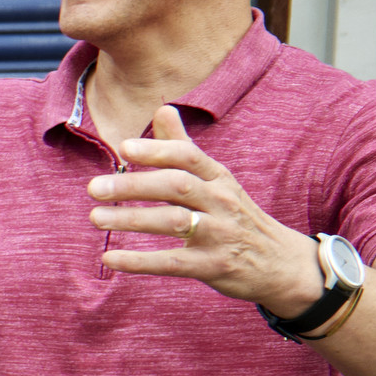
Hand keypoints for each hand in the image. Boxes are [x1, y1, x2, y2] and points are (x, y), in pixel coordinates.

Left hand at [86, 111, 322, 311]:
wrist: (281, 263)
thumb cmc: (236, 216)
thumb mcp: (217, 180)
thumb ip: (184, 147)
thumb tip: (162, 108)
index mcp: (219, 177)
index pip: (188, 156)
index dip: (157, 150)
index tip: (124, 147)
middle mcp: (221, 201)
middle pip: (176, 186)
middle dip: (134, 185)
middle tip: (94, 187)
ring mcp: (220, 234)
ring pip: (174, 222)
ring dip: (131, 219)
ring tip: (95, 217)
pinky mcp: (214, 266)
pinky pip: (173, 263)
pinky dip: (140, 261)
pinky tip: (111, 258)